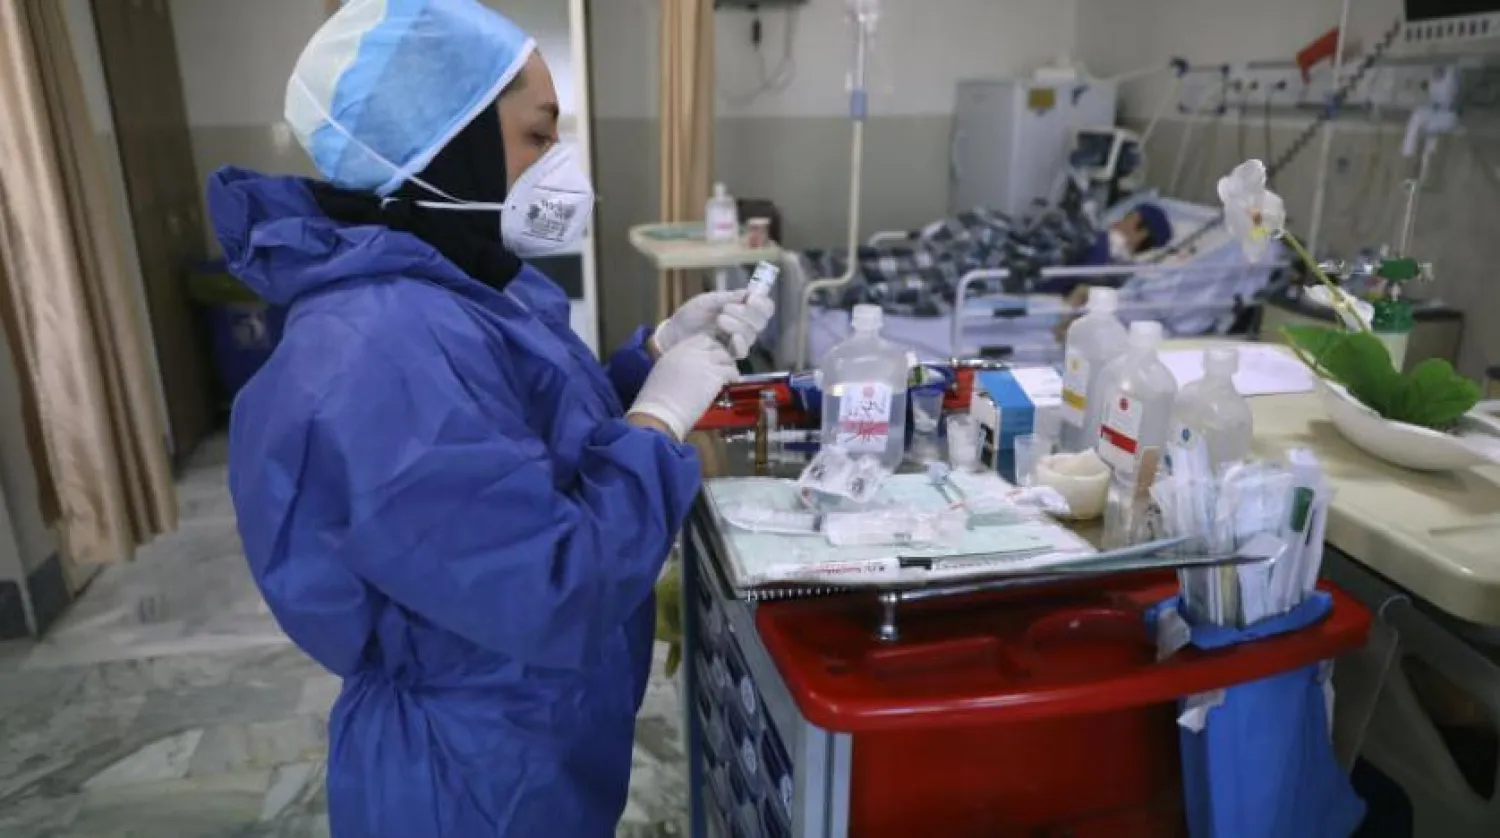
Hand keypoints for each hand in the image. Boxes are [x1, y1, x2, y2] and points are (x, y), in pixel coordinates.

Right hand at [627, 335, 737, 439]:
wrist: (660, 412)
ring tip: (728, 375)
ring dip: (728, 365)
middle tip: (722, 365)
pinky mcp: (714, 375)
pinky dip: (733, 376)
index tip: (712, 355)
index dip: (709, 346)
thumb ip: (677, 364)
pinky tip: (731, 383)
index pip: (700, 339)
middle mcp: (691, 352)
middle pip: (714, 345)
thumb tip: (688, 369)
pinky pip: (731, 371)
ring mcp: (704, 362)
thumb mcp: (662, 372)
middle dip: (721, 353)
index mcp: (676, 350)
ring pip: (725, 356)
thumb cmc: (656, 400)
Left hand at [654, 289, 775, 359]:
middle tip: (726, 309)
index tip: (751, 298)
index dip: (762, 303)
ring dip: (738, 325)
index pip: (764, 308)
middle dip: (746, 313)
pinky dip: (739, 343)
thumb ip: (727, 298)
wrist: (674, 334)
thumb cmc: (690, 316)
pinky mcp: (728, 356)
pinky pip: (742, 351)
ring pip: (751, 335)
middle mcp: (743, 327)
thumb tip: (748, 292)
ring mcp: (737, 342)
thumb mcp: (707, 301)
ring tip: (719, 320)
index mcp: (742, 310)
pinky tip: (731, 338)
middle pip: (760, 322)